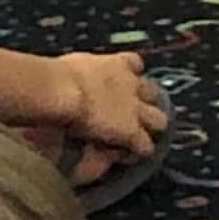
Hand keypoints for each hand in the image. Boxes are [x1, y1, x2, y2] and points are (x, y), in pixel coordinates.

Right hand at [51, 52, 165, 169]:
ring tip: (142, 136)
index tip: (126, 80)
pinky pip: (145, 146)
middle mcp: (131, 85)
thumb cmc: (59, 75)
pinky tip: (133, 155)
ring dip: (151, 127)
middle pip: (153, 93)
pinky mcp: (131, 132)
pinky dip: (141, 151)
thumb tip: (71, 73)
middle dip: (148, 102)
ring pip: (159, 120)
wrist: (63, 91)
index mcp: (116, 64)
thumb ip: (83, 70)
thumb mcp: (73, 65)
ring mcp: (134, 110)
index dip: (132, 73)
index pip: (135, 63)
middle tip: (137, 112)